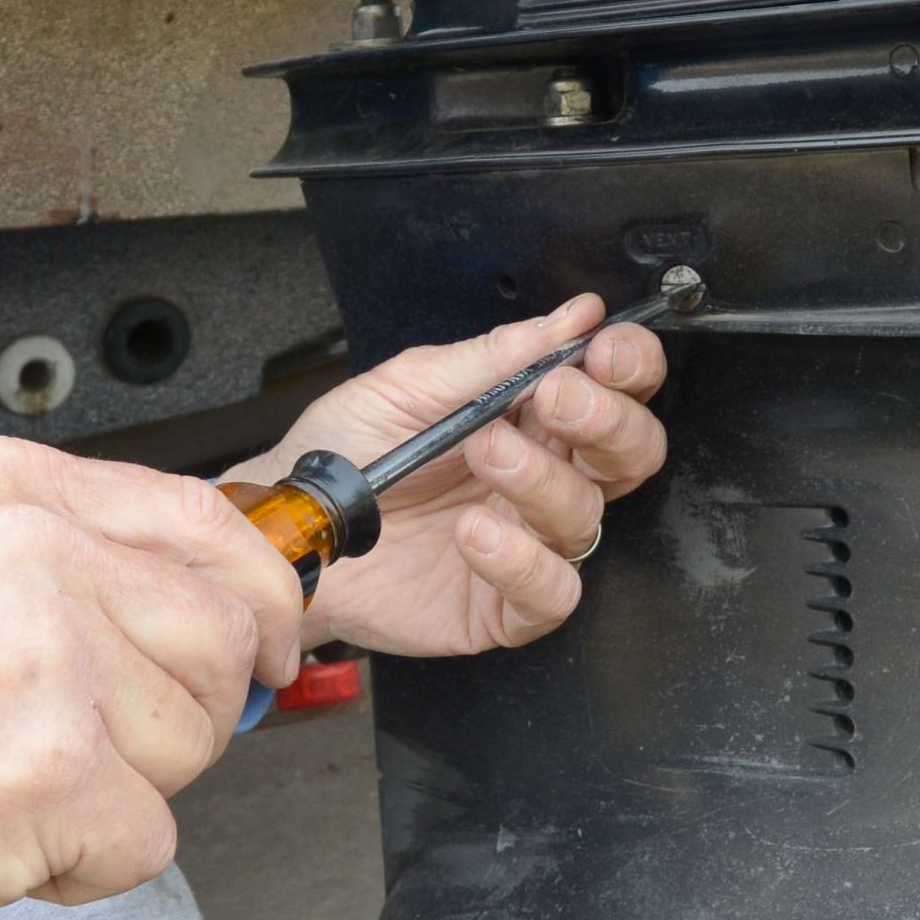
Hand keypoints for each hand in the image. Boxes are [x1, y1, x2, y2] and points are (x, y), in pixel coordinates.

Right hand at [0, 438, 304, 919]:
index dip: (262, 598)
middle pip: (223, 643)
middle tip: (67, 742)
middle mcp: (36, 554)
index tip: (267, 644)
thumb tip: (246, 610)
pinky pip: (148, 844)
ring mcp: (44, 661)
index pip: (212, 524)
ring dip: (121, 795)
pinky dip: (84, 869)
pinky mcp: (47, 774)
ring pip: (194, 749)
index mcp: (14, 488)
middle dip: (176, 716)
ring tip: (5, 780)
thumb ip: (89, 564)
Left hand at [225, 295, 668, 659]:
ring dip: (544, 479)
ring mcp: (527, 543)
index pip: (616, 389)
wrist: (290, 524)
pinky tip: (474, 532)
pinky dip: (522, 560)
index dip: (629, 368)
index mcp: (532, 417)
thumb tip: (574, 313)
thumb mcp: (410, 385)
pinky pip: (551, 592)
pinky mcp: (503, 606)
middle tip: (557, 398)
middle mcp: (542, 479)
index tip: (604, 349)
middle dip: (608, 420)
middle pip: (630, 454)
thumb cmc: (346, 451)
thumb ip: (495, 355)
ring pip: (587, 517)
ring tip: (484, 452)